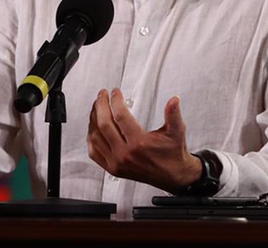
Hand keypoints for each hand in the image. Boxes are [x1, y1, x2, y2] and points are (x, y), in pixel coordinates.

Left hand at [86, 88, 202, 191]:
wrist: (172, 175)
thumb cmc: (173, 153)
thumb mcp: (176, 132)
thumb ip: (173, 114)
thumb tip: (174, 100)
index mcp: (140, 143)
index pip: (120, 116)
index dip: (116, 100)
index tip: (116, 92)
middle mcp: (125, 154)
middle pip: (104, 124)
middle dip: (100, 105)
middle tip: (102, 95)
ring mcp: (117, 163)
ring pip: (96, 137)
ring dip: (93, 119)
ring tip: (97, 107)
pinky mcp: (112, 169)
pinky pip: (94, 152)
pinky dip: (91, 138)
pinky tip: (93, 127)